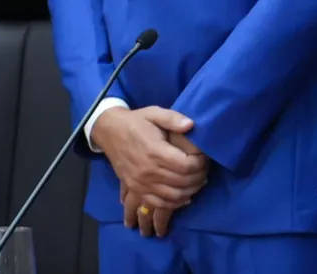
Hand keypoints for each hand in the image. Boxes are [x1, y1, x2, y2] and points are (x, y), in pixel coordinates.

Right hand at [92, 106, 208, 208]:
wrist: (110, 132)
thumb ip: (173, 118)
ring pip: (172, 196)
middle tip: (205, 170)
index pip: (186, 165)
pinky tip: (184, 196)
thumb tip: (191, 125)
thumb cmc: (136, 122)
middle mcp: (148, 171)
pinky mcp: (135, 189)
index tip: (205, 158)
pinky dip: (174, 203)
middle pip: (182, 182)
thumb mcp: (155, 113)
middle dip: (199, 178)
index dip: (200, 164)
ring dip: (189, 191)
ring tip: (198, 182)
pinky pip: (157, 203)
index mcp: (155, 151)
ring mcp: (140, 183)